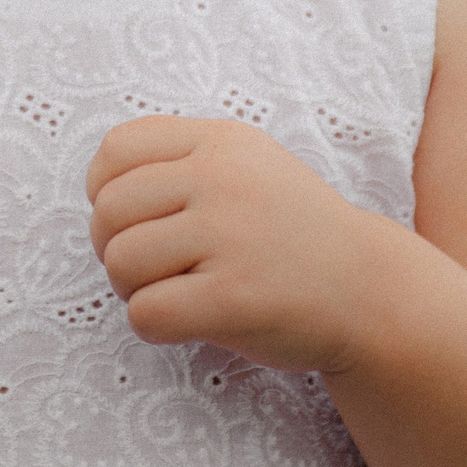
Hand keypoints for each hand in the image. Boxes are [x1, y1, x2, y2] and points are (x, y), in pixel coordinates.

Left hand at [85, 116, 389, 374]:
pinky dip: (154, 325)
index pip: (117, 148)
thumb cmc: (289, 231)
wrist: (368, 289)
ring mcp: (230, 236)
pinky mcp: (234, 297)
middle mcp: (223, 179)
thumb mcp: (247, 165)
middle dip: (114, 247)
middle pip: (110, 210)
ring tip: (172, 292)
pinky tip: (188, 321)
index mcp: (221, 141)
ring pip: (121, 262)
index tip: (132, 219)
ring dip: (132, 289)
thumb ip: (182, 160)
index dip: (104, 189)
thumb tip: (98, 183)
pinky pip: (146, 313)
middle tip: (152, 268)